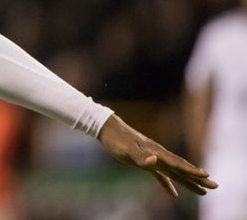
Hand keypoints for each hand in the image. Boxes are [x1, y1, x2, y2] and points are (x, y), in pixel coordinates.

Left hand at [98, 114, 217, 195]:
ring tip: (203, 191)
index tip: (207, 176)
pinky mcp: (145, 161)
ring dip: (189, 182)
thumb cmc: (116, 139)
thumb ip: (140, 156)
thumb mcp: (126, 149)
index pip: (178, 164)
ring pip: (175, 173)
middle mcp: (159, 155)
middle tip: (215, 186)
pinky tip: (173, 194)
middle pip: (182, 169)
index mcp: (157, 152)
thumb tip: (155, 160)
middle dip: (198, 178)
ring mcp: (153, 158)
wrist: (108, 129)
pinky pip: (161, 175)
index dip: (192, 171)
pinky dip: (168, 184)